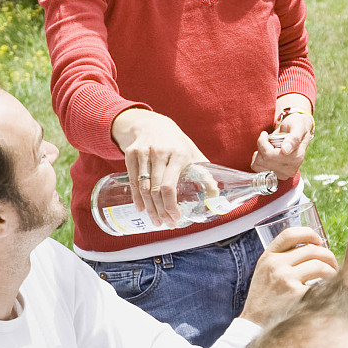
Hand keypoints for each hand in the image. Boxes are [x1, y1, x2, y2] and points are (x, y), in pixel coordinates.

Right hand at [112, 109, 206, 226]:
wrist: (152, 124)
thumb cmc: (176, 144)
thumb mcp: (193, 154)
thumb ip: (204, 174)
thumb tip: (215, 195)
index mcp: (178, 154)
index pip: (169, 186)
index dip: (170, 205)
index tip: (175, 218)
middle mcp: (159, 152)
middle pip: (155, 190)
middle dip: (160, 211)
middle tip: (166, 224)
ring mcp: (143, 153)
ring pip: (142, 187)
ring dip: (149, 208)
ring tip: (156, 221)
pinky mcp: (131, 154)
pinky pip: (133, 180)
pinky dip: (136, 197)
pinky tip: (141, 208)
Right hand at [240, 229, 338, 325]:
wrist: (253, 325)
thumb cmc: (264, 300)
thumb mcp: (265, 273)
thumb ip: (281, 260)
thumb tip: (312, 250)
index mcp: (268, 257)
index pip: (290, 234)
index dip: (309, 234)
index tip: (319, 241)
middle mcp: (276, 264)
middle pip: (311, 249)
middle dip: (328, 256)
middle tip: (333, 266)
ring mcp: (286, 278)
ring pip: (319, 265)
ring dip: (332, 271)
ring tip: (333, 278)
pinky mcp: (296, 294)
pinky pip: (321, 285)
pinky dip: (329, 286)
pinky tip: (330, 291)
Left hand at [251, 106, 313, 179]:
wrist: (299, 130)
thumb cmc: (298, 126)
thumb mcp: (297, 127)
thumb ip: (293, 138)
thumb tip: (285, 151)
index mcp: (296, 158)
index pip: (269, 155)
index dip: (263, 142)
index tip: (265, 134)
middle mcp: (290, 169)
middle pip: (263, 160)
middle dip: (262, 147)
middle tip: (268, 138)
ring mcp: (283, 174)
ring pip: (259, 165)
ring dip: (260, 153)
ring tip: (268, 146)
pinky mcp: (277, 175)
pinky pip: (258, 169)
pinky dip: (258, 159)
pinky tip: (264, 153)